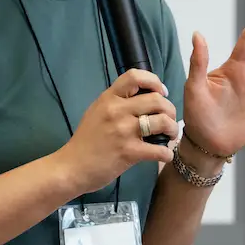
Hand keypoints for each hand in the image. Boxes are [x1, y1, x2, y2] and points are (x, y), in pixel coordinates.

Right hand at [57, 69, 176, 194]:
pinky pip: (159, 150)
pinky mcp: (129, 152)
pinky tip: (165, 155)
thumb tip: (141, 96)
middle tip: (169, 119)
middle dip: (170, 109)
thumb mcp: (96, 112)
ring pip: (163, 121)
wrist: (71, 167)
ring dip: (173, 129)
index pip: (135, 76)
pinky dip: (167, 153)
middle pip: (157, 99)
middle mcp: (117, 111)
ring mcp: (123, 131)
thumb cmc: (86, 141)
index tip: (161, 92)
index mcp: (109, 98)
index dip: (154, 81)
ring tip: (170, 135)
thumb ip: (116, 102)